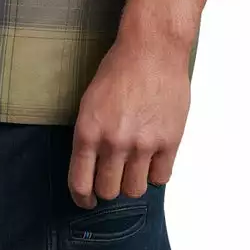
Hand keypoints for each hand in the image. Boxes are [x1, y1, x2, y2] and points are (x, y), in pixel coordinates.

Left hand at [68, 28, 190, 208]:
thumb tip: (91, 166)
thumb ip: (90, 135)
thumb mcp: (90, 100)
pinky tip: (153, 158)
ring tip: (134, 165)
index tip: (86, 201)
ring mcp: (143, 144)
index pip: (80, 183)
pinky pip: (161, 178)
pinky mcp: (169, 142)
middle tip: (113, 177)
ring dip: (132, 182)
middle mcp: (114, 142)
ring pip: (134, 190)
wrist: (152, 49)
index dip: (82, 198)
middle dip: (108, 187)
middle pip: (109, 191)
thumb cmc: (119, 68)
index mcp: (89, 131)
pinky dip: (155, 173)